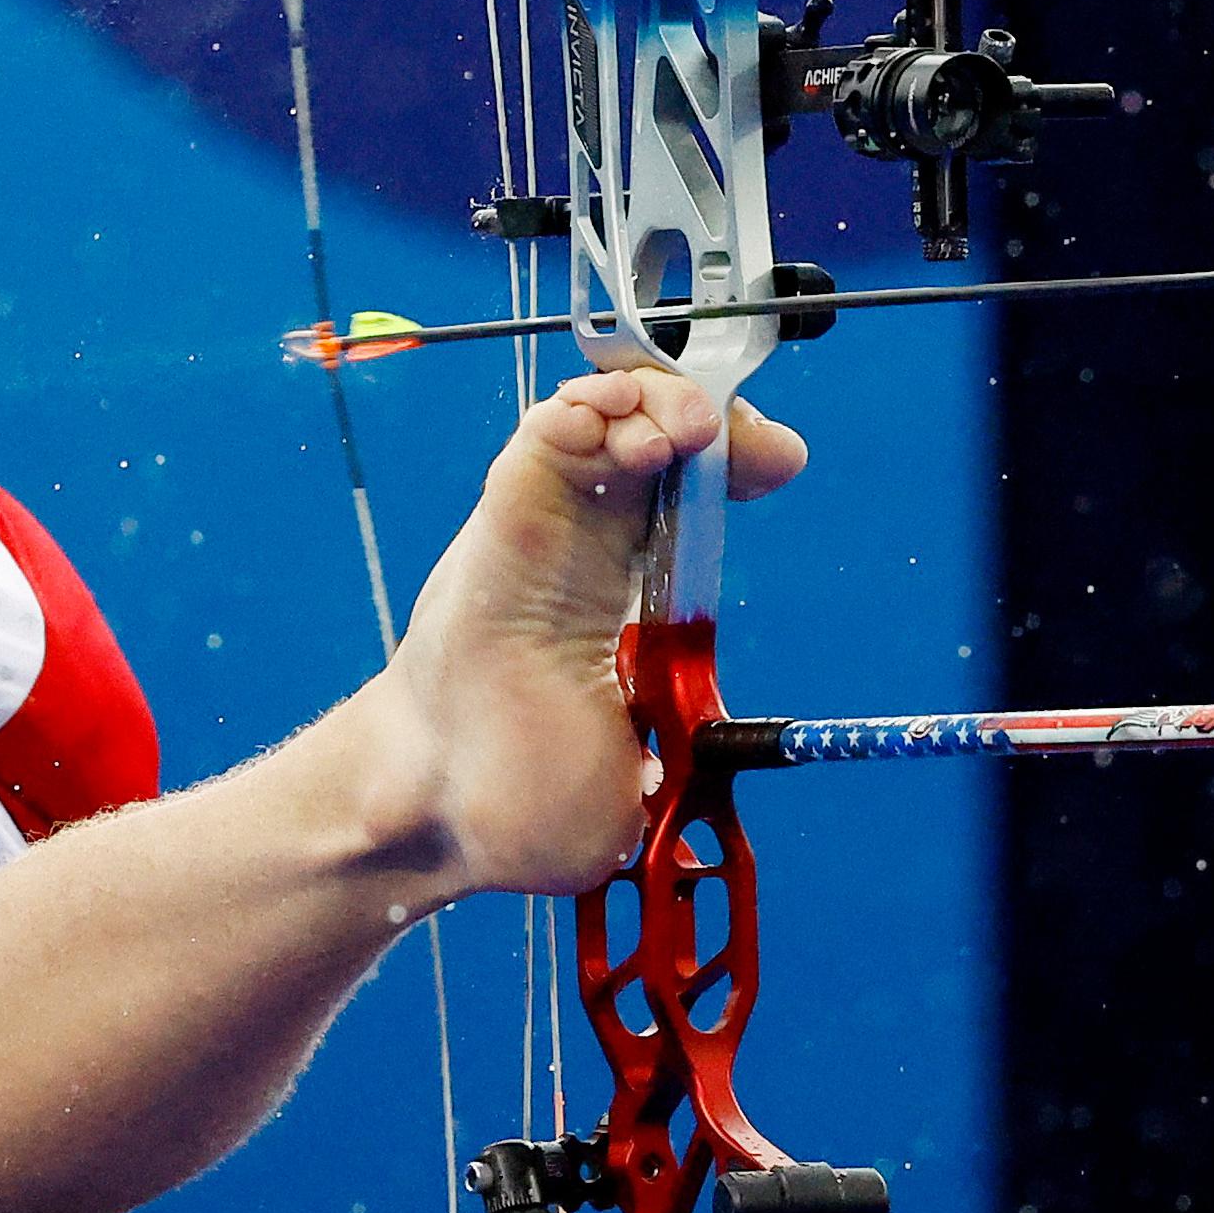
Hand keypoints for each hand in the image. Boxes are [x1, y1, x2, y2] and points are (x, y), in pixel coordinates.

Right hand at [369, 369, 805, 900]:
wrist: (438, 812)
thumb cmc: (522, 801)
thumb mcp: (648, 787)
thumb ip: (694, 759)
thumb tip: (731, 745)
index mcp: (635, 601)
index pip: (698, 501)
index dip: (740, 465)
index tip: (776, 462)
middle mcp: (593, 550)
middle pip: (662, 438)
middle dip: (706, 415)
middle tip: (720, 436)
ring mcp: (547, 527)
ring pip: (607, 419)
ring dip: (652, 401)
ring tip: (670, 434)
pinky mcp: (504, 514)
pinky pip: (546, 435)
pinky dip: (583, 407)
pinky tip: (610, 417)